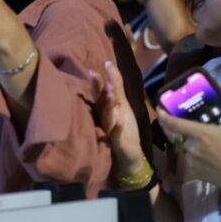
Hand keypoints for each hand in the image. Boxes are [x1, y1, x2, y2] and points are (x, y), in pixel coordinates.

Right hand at [94, 60, 146, 179]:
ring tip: (109, 93)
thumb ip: (116, 87)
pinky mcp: (117, 144)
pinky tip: (119, 122)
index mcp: (105, 109)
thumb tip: (110, 66)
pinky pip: (116, 135)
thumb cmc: (123, 130)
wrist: (127, 159)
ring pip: (107, 116)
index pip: (100, 92)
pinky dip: (117, 129)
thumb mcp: (122, 106)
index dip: (100, 79)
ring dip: (107, 105)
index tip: (104, 63)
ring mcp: (109, 131)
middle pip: (100, 102)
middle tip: (93, 74)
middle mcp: (105, 118)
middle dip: (98, 89)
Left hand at [156, 88, 220, 205]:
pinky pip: (188, 160)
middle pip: (173, 136)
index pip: (173, 123)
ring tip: (190, 134)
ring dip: (182, 141)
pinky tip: (200, 151)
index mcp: (200, 134)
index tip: (159, 108)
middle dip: (169, 127)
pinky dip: (190, 154)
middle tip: (171, 118)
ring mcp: (191, 162)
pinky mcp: (195, 173)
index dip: (163, 115)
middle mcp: (191, 148)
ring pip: (181, 148)